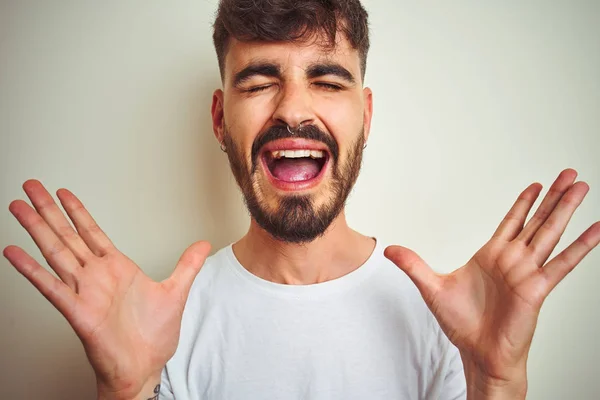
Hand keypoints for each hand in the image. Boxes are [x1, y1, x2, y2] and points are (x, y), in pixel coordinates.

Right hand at [3, 180, 210, 398]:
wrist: (144, 368)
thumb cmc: (153, 337)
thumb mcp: (177, 292)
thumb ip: (187, 265)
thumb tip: (203, 245)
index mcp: (116, 269)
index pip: (92, 232)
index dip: (77, 212)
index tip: (63, 193)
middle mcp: (96, 277)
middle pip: (68, 235)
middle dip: (49, 210)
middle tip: (31, 185)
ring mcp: (84, 292)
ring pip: (56, 253)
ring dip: (37, 229)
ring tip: (19, 207)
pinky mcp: (78, 312)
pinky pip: (51, 288)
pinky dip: (32, 270)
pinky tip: (15, 252)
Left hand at [385, 169, 599, 396]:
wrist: (477, 353)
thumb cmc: (461, 325)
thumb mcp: (431, 288)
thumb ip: (413, 265)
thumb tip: (388, 249)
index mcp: (492, 256)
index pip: (511, 222)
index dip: (524, 203)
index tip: (536, 185)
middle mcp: (513, 260)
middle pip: (536, 220)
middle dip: (553, 197)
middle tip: (568, 174)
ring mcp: (527, 272)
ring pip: (550, 233)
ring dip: (566, 210)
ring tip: (581, 187)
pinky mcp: (537, 288)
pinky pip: (562, 264)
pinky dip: (580, 246)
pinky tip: (596, 229)